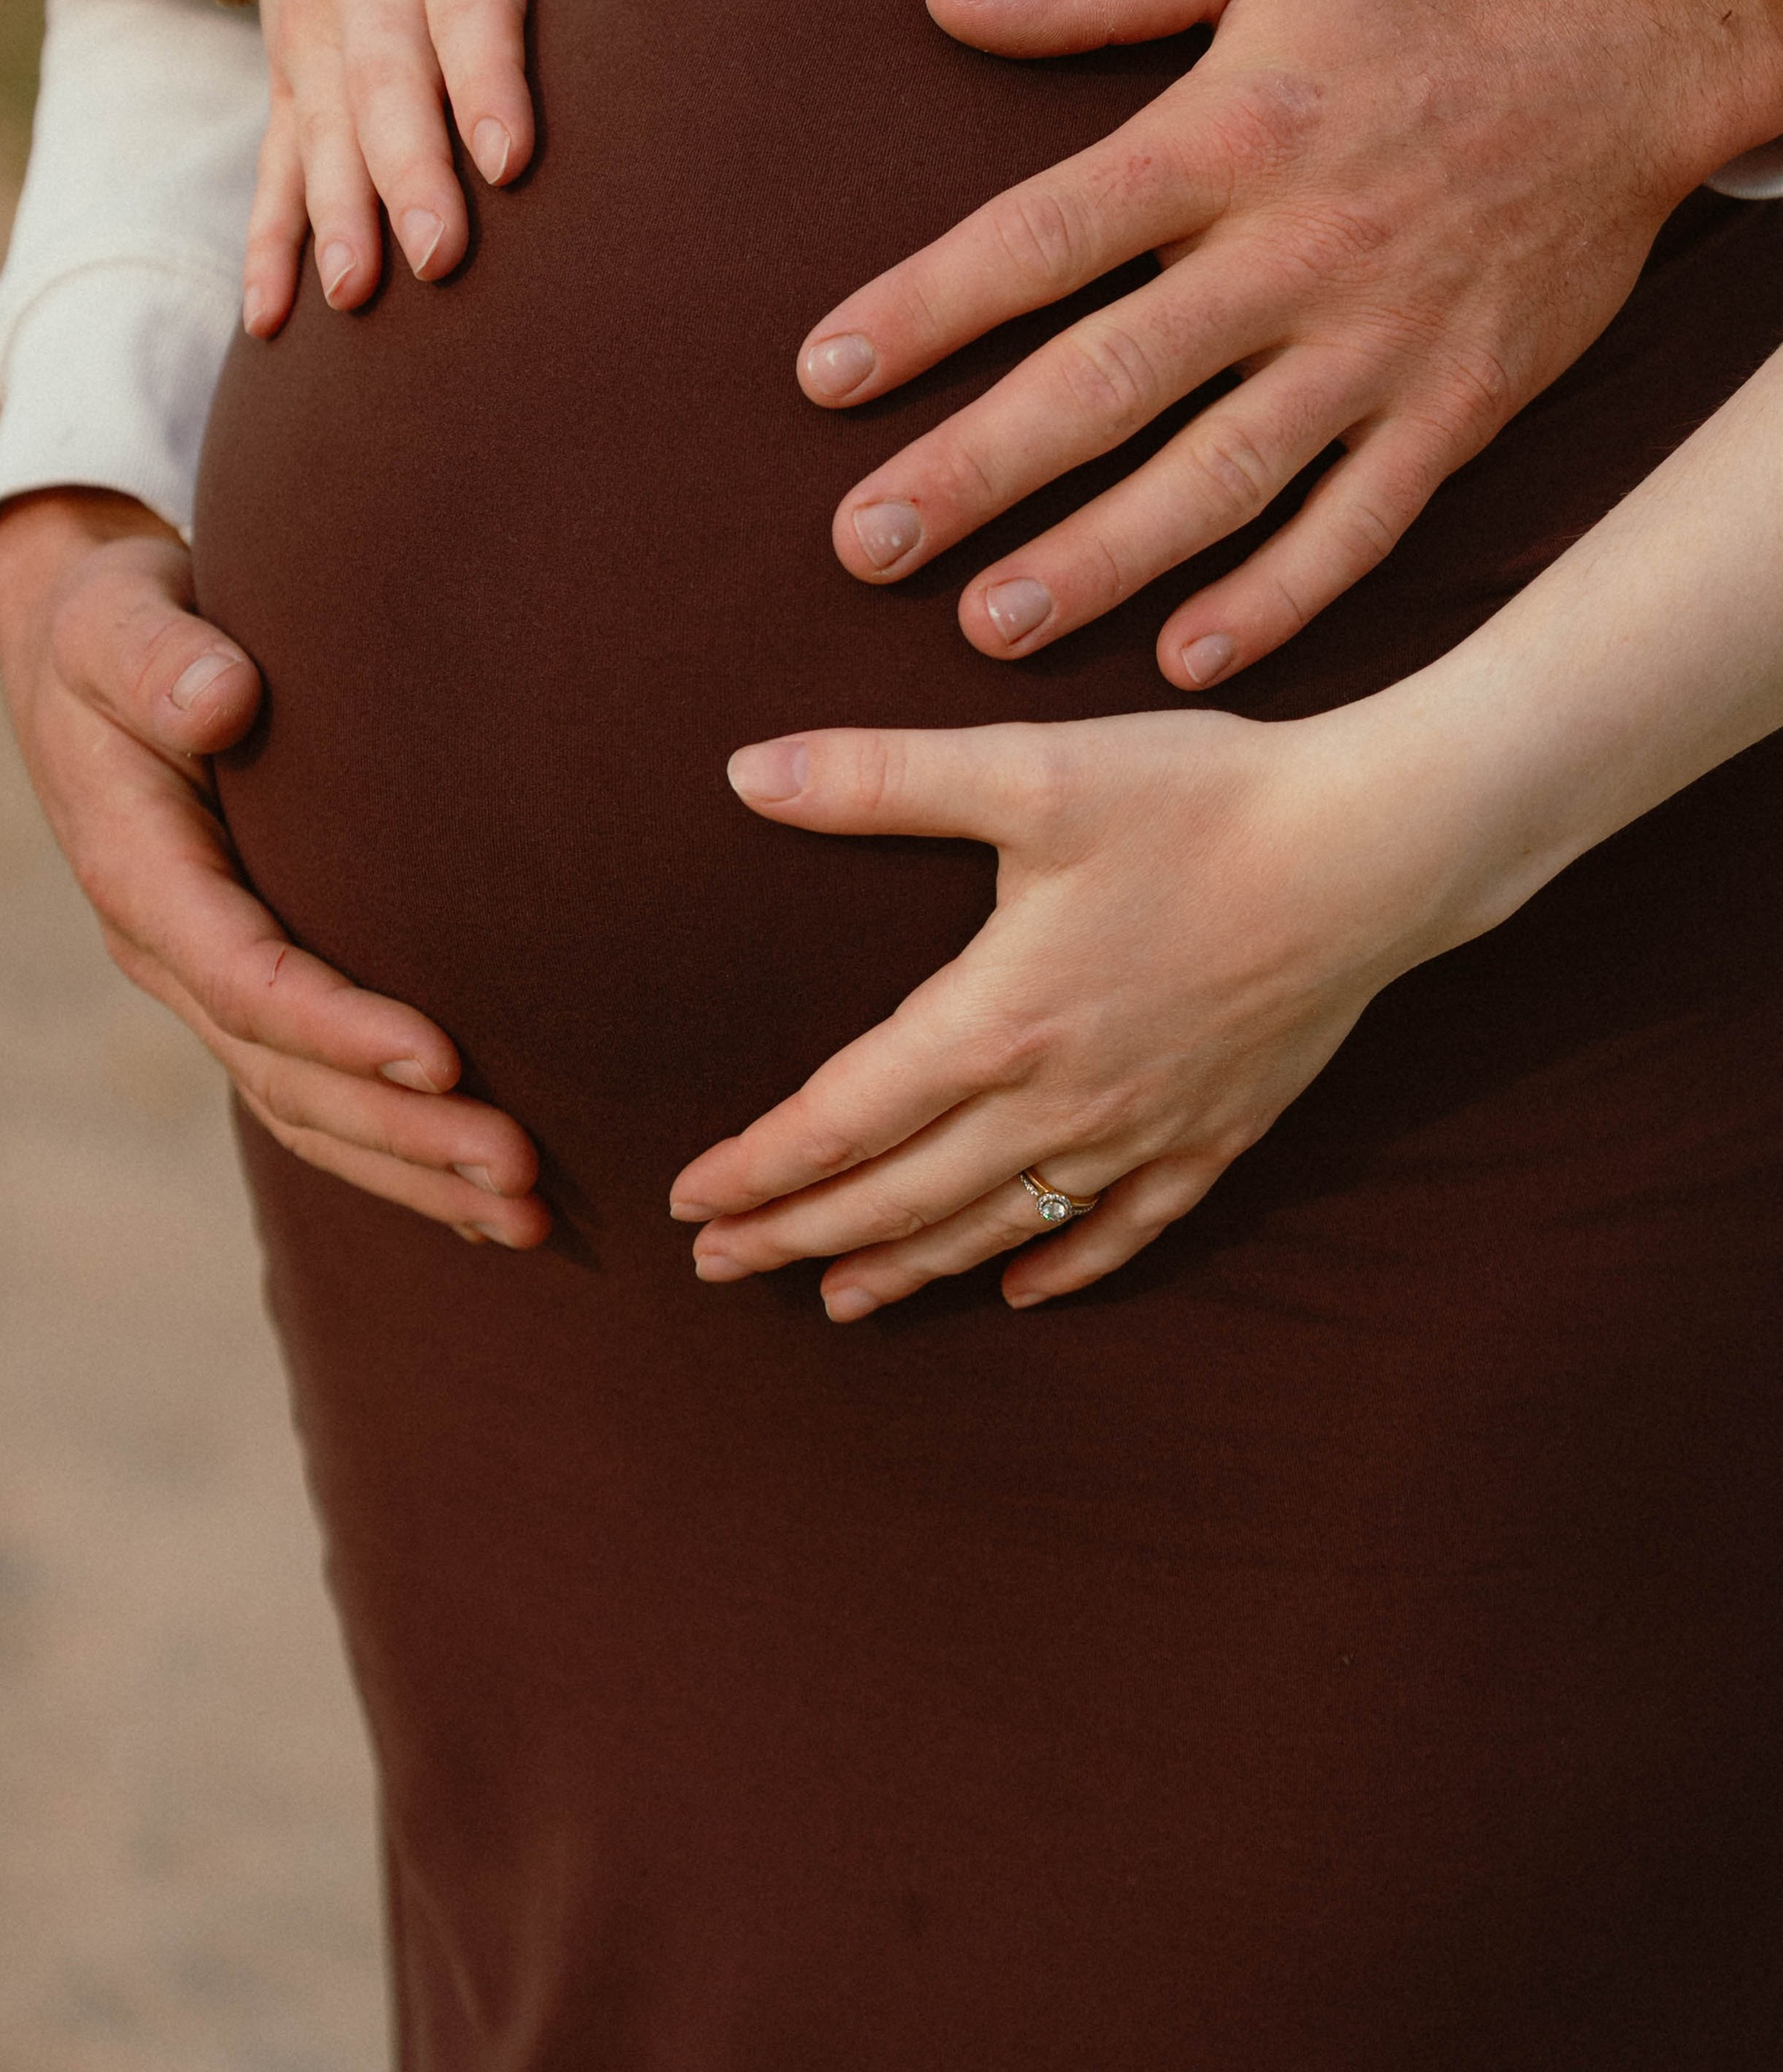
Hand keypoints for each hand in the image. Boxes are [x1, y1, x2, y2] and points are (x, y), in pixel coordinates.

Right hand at [0, 487, 547, 1244]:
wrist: (84, 647)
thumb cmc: (114, 623)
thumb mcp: (117, 618)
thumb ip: (159, 659)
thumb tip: (220, 699)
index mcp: (138, 873)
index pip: (245, 977)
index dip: (338, 1026)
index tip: (443, 1057)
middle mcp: (168, 949)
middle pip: (286, 1073)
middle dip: (400, 1133)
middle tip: (520, 1173)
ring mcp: (204, 978)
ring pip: (304, 1106)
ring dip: (410, 1167)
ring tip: (526, 1213)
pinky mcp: (245, 982)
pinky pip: (314, 1089)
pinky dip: (394, 1148)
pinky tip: (480, 1194)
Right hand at [220, 0, 717, 332]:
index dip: (485, 75)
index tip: (511, 156)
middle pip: (386, 85)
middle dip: (409, 173)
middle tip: (442, 256)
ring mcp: (315, 40)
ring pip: (323, 138)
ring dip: (337, 220)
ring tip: (359, 297)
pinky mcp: (286, 86)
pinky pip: (272, 170)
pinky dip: (270, 245)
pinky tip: (274, 321)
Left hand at [668, 707, 1475, 1315]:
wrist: (1381, 847)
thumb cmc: (1204, 798)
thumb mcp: (1031, 770)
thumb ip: (881, 776)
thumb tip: (747, 770)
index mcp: (997, 1020)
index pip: (842, 1121)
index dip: (758, 1168)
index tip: (690, 1201)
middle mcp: (1060, 1099)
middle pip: (900, 1195)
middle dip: (800, 1237)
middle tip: (720, 1270)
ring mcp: (1143, 1126)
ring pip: (997, 1225)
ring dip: (906, 1265)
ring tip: (835, 1301)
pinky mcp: (1218, 1129)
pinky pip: (1123, 1228)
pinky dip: (1060, 1264)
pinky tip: (1018, 1288)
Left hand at [798, 0, 1782, 685]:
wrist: (1635, 49)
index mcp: (1227, 136)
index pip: (1047, 234)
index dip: (928, 305)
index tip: (825, 373)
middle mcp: (1295, 253)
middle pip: (1110, 379)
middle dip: (979, 470)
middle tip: (864, 544)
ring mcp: (1380, 345)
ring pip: (1221, 476)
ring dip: (1100, 561)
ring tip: (987, 626)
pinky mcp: (1458, 407)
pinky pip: (1361, 526)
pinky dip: (1279, 601)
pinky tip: (1183, 658)